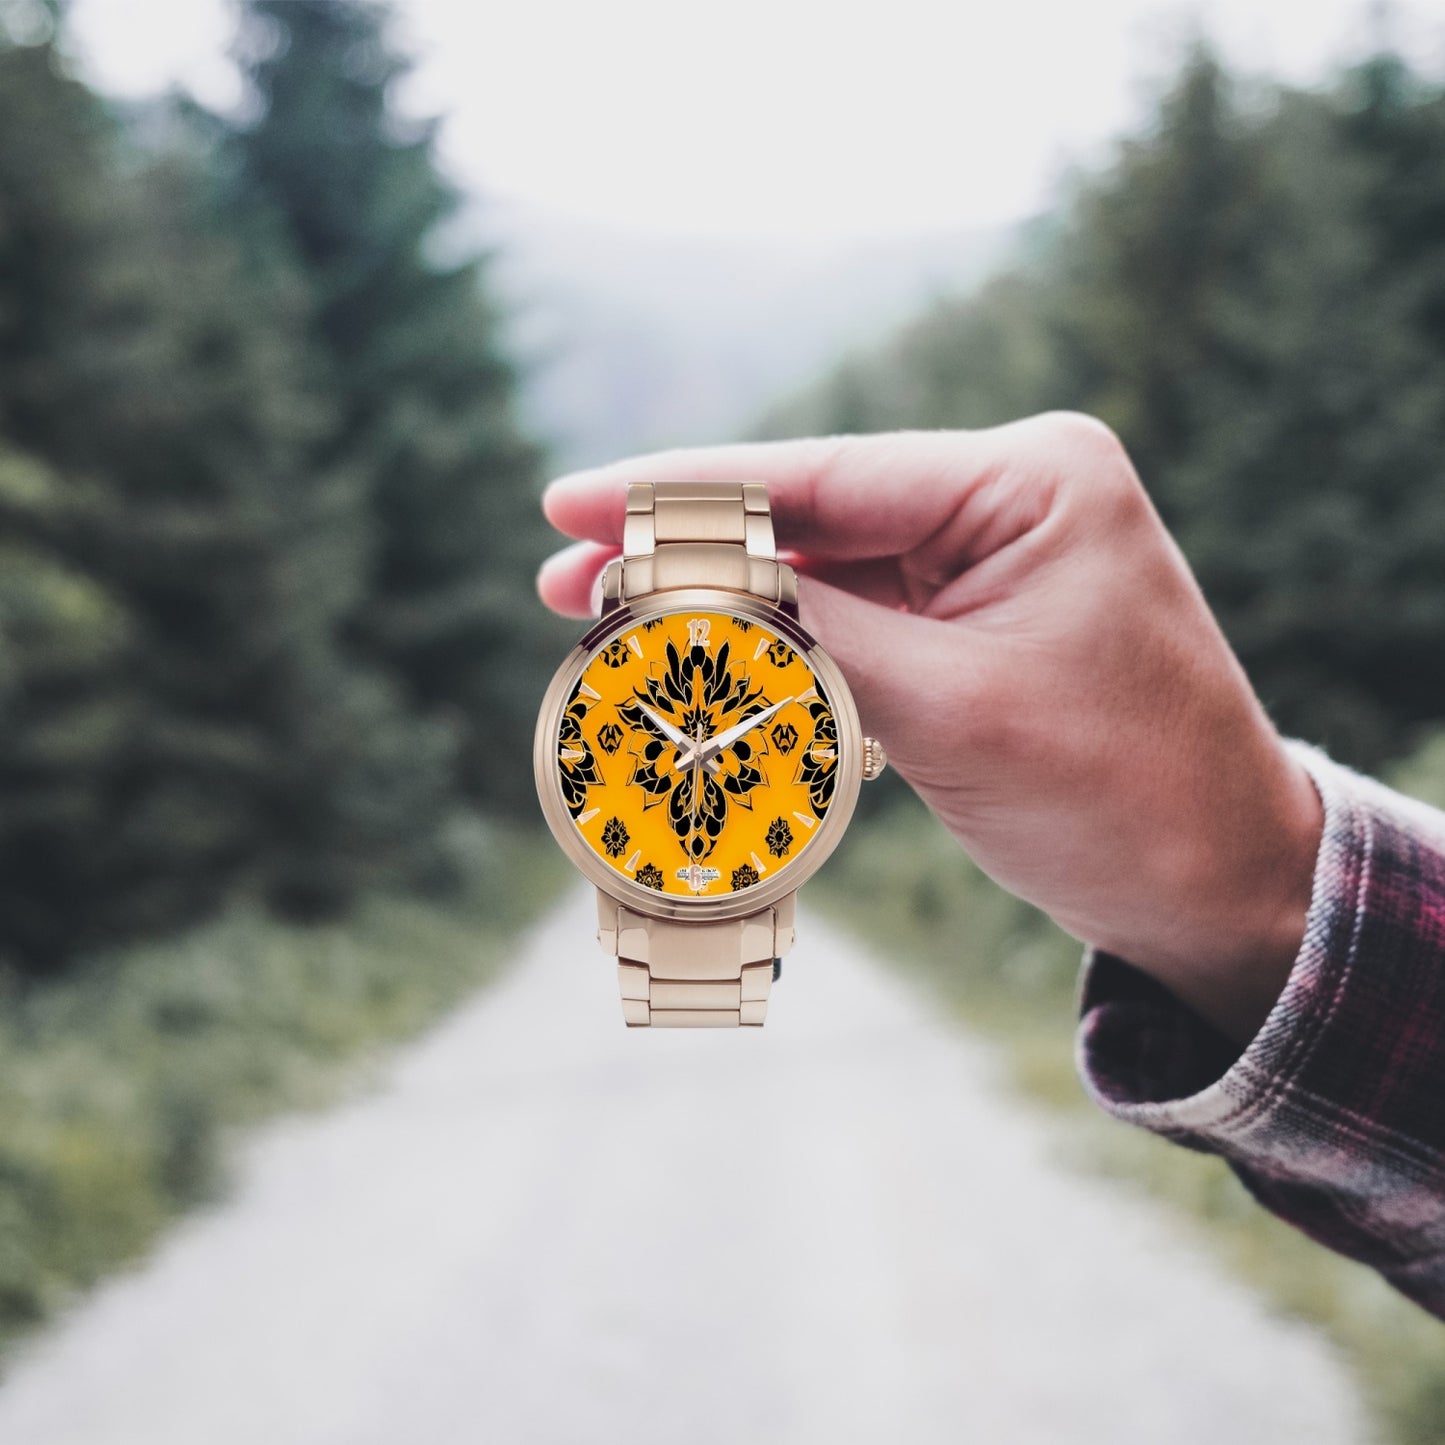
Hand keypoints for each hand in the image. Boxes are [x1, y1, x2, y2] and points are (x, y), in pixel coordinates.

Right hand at [538, 416, 1323, 1043]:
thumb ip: (807, 637)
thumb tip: (671, 591)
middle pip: (810, 515)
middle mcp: (1010, 498)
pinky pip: (856, 621)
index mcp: (1030, 480)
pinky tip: (706, 662)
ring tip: (611, 631)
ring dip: (726, 607)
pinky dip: (781, 647)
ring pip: (823, 571)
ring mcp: (992, 560)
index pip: (823, 473)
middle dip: (687, 553)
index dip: (680, 492)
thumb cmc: (1122, 797)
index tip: (568, 502)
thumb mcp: (951, 710)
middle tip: (563, 582)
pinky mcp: (975, 624)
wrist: (1222, 886)